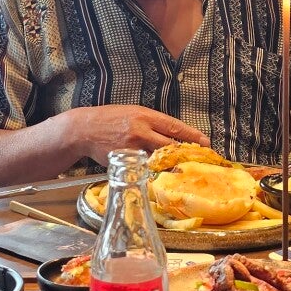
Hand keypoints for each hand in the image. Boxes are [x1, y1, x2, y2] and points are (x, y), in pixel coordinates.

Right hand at [57, 105, 207, 164]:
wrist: (84, 129)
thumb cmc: (110, 120)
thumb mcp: (132, 113)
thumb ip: (151, 123)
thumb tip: (173, 134)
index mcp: (145, 115)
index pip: (174, 125)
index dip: (192, 135)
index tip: (206, 142)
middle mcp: (141, 130)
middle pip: (170, 144)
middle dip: (186, 153)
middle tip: (201, 160)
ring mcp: (132, 147)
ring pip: (158, 158)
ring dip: (172, 165)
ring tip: (184, 170)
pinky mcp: (124, 160)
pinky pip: (143, 168)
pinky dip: (153, 172)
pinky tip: (161, 176)